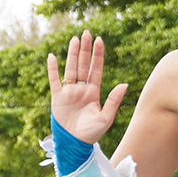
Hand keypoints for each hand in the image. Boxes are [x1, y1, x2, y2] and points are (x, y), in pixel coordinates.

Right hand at [45, 31, 129, 145]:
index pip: (96, 69)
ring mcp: (69, 92)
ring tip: (75, 39)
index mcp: (94, 92)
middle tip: (87, 33)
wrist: (75, 143)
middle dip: (85, 49)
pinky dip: (53, 69)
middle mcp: (81, 89)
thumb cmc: (91, 133)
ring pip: (71, 68)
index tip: (100, 40)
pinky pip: (54, 80)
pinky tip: (52, 56)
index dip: (98, 55)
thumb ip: (113, 100)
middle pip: (83, 65)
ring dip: (72, 54)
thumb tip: (124, 84)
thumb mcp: (106, 117)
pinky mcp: (57, 97)